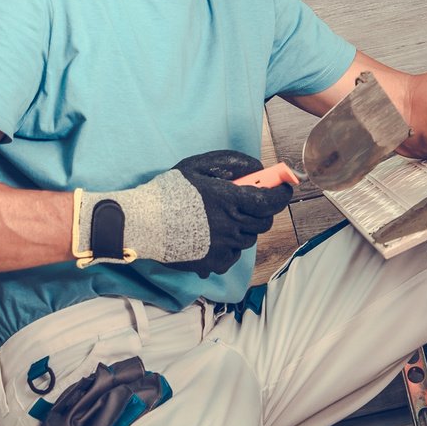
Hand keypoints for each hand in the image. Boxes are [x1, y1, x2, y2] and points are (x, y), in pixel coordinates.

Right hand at [74, 150, 294, 274]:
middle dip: (261, 211)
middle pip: (263, 222)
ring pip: (249, 239)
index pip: (271, 201)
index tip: (284, 188)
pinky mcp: (213, 263)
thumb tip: (257, 166)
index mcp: (230, 199)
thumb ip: (230, 162)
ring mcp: (224, 247)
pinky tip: (213, 237)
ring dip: (243, 228)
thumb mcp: (197, 166)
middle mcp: (231, 225)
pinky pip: (234, 256)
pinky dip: (230, 247)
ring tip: (222, 220)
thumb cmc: (168, 192)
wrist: (143, 224)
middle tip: (248, 203)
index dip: (282, 194)